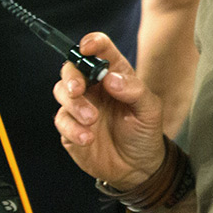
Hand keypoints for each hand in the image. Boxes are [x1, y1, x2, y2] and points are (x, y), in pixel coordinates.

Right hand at [53, 32, 166, 188]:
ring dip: (74, 105)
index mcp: (114, 75)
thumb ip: (134, 90)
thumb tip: (110, 78)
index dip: (92, 43)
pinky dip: (72, 128)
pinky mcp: (70, 128)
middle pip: (72, 69)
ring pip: (62, 92)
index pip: (100, 50)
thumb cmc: (145, 133)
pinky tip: (88, 138)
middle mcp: (95, 88)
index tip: (88, 48)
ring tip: (93, 120)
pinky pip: (62, 121)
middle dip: (72, 76)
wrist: (138, 168)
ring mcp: (80, 107)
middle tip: (78, 89)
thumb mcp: (150, 110)